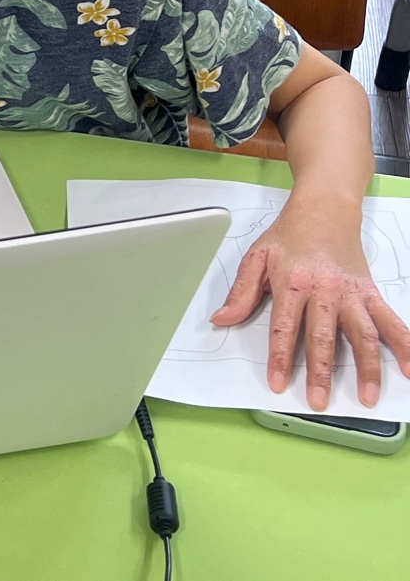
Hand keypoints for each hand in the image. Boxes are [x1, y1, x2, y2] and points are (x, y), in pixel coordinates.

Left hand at [213, 194, 409, 409]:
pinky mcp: (371, 293)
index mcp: (293, 283)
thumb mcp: (256, 257)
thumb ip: (241, 292)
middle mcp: (325, 291)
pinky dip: (404, 344)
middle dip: (322, 372)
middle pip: (324, 336)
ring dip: (368, 367)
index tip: (278, 383)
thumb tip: (221, 319)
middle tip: (319, 401)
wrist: (325, 210)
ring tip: (367, 396)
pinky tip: (409, 368)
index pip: (285, 327)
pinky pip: (390, 321)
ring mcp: (352, 293)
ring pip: (363, 334)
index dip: (281, 357)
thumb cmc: (288, 235)